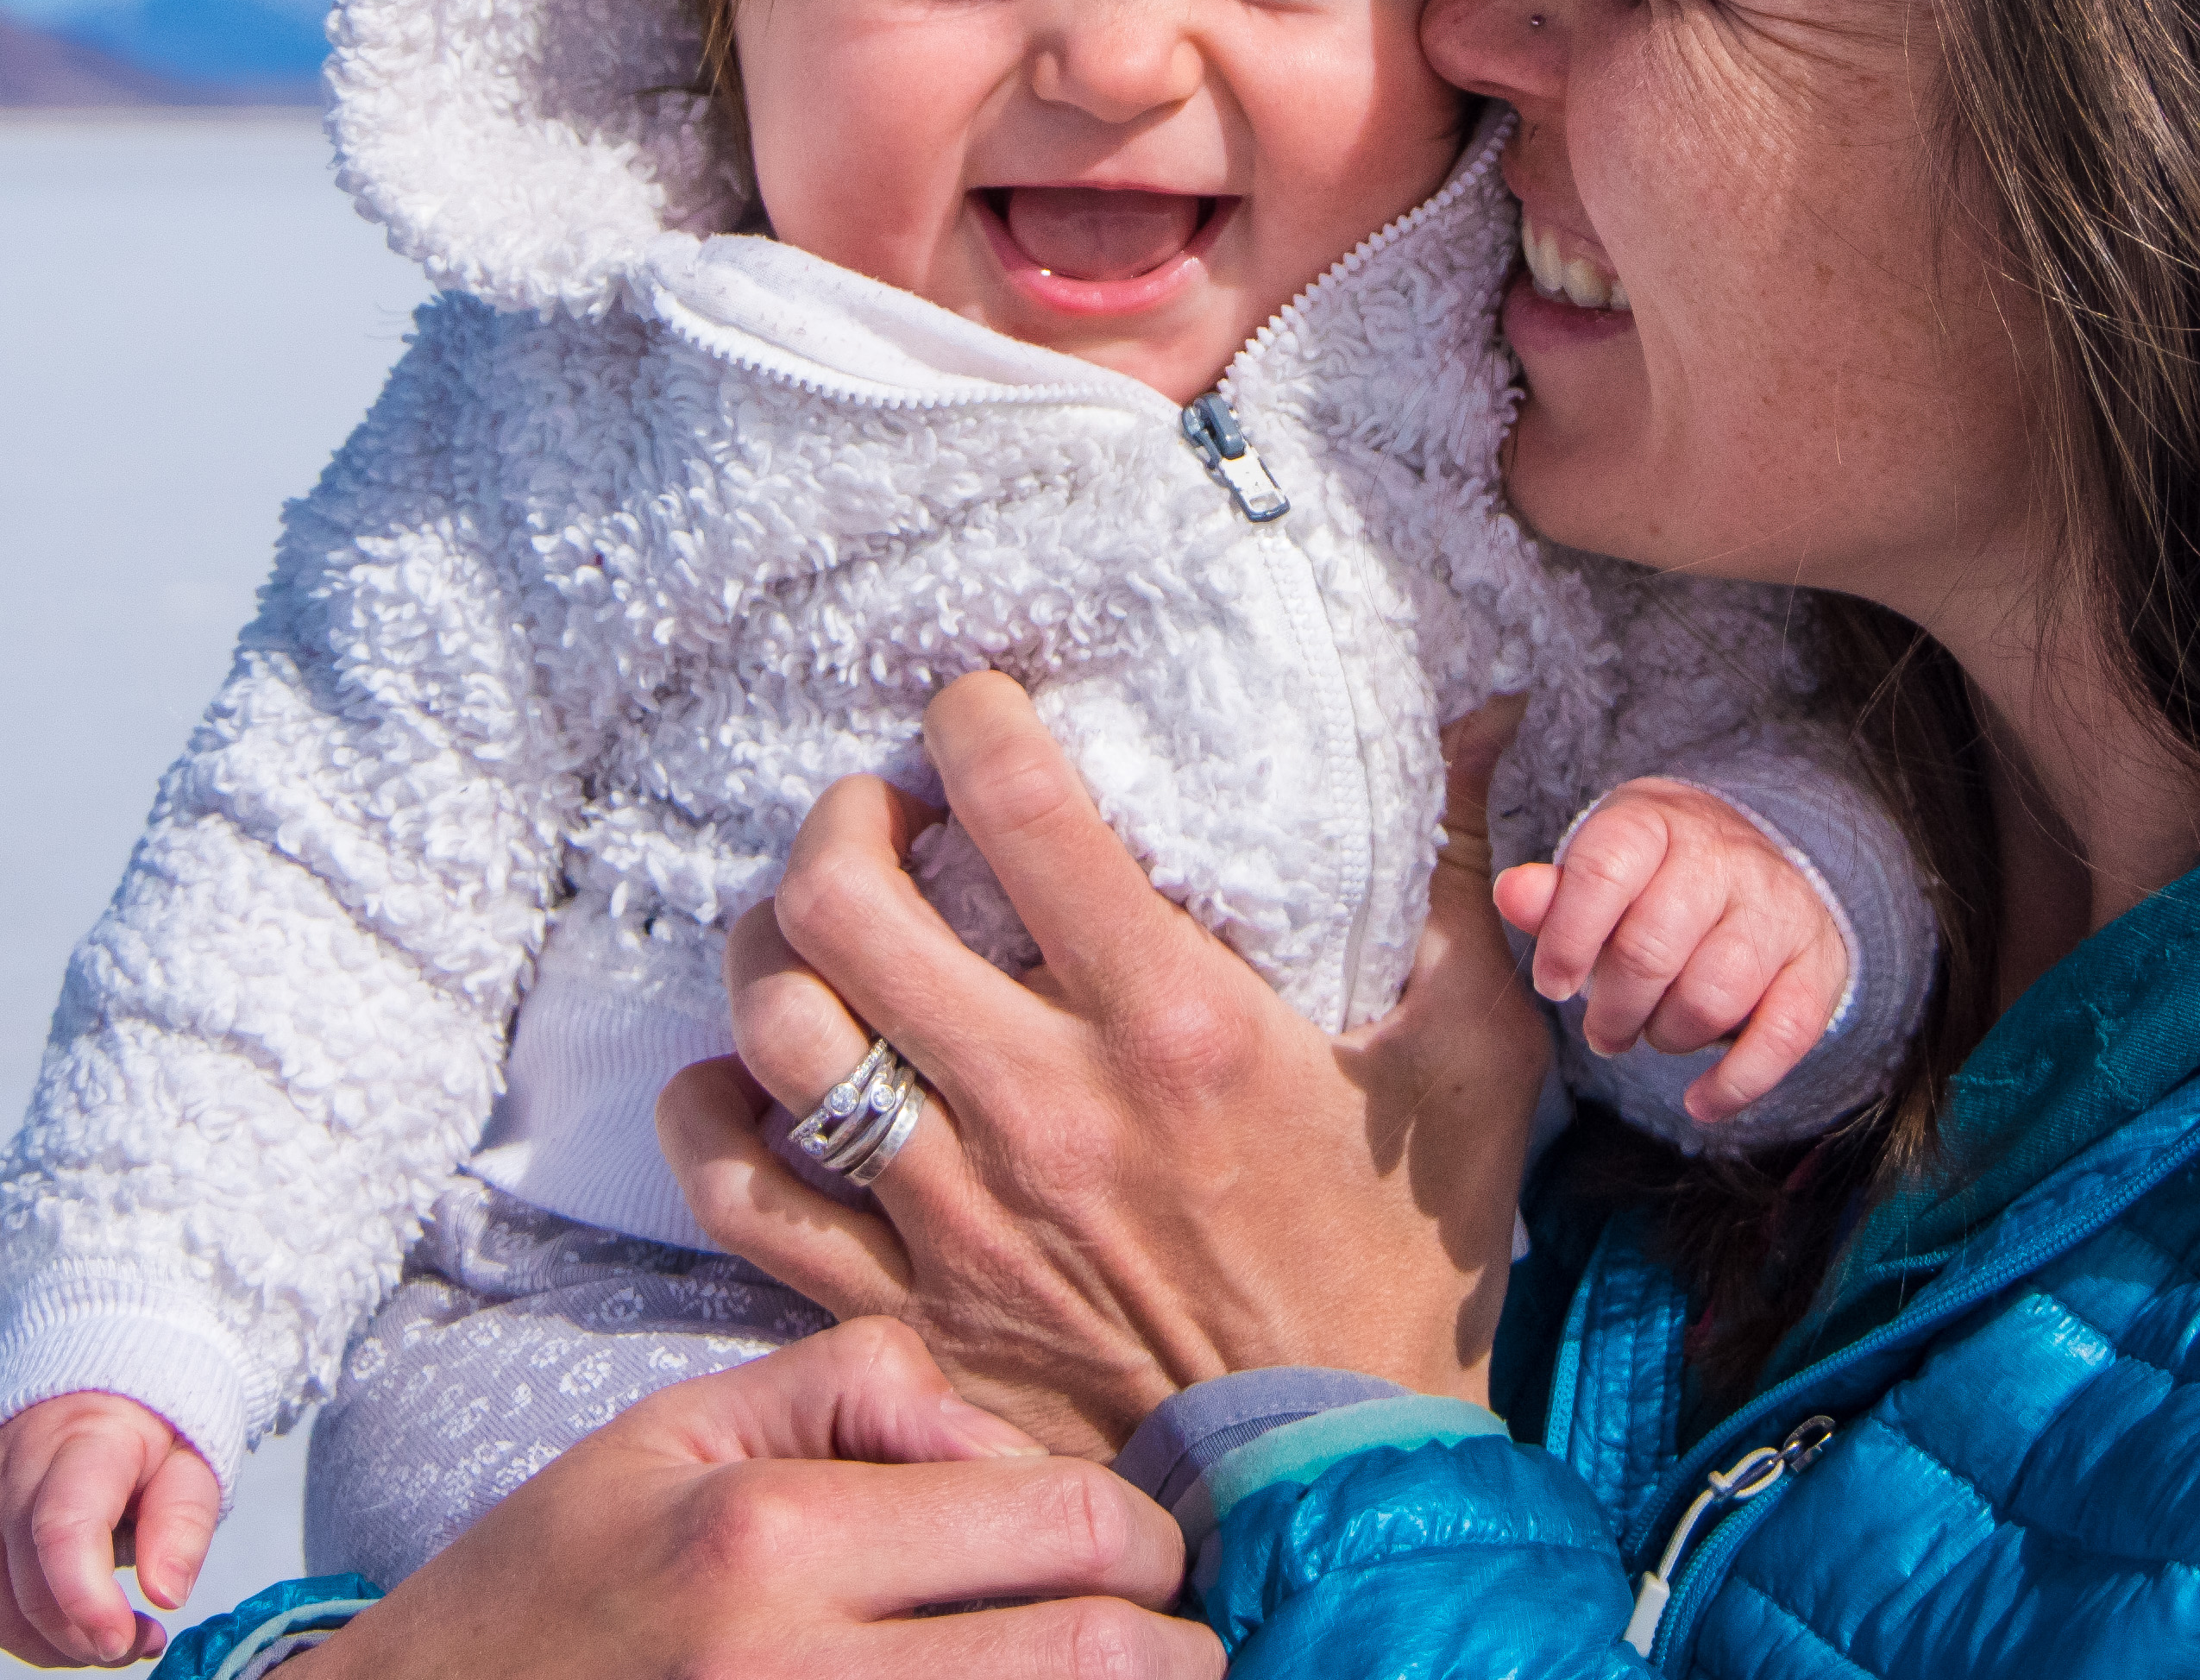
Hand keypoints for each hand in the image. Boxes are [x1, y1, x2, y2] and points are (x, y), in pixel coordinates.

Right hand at [0, 1389, 220, 1667]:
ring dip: (53, 1643)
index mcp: (82, 1439)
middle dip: (84, 1635)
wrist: (85, 1373)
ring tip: (109, 1638)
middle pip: (27, 1582)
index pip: (63, 1529)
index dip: (88, 1602)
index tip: (127, 1638)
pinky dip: (25, 1627)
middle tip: (139, 1640)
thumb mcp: (191, 1459)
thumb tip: (167, 1595)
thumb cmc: (146, 1425)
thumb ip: (183, 1523)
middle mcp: (12, 1465)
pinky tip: (71, 1621)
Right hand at [304, 1317, 1212, 1679]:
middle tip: (1156, 1639)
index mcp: (773, 1540)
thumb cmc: (546, 1596)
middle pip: (1103, 1660)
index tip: (1131, 1550)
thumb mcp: (671, 1435)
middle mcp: (796, 1673)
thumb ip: (857, 1390)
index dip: (1141, 1535)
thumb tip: (1009, 1437)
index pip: (1067, 1519)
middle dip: (1168, 1646)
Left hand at [659, 675, 1555, 1453]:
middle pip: (845, 902)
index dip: (972, 719)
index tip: (978, 710)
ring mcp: (958, 1217)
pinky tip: (745, 1080)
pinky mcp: (906, 1313)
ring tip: (817, 926)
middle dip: (845, 817)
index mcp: (1175, 1025)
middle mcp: (1044, 1110)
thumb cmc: (1404, 1269)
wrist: (1338, 1490)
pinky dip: (712, 1121)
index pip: (1019, 807)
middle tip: (886, 812)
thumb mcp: (1467, 1057)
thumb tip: (1488, 718)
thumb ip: (1461, 877)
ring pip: (778, 1031)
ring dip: (773, 946)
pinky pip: (740, 1196)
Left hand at [1494, 777, 1855, 1126]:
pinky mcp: (1816, 965)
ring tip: (1653, 1034)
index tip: (1552, 985)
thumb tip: (1512, 895)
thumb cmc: (1657, 882)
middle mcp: (1725, 858)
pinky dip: (1736, 1082)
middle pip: (1651, 948)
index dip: (1566, 939)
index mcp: (1658, 823)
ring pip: (1712, 996)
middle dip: (1612, 1010)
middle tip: (1602, 1032)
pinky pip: (1781, 1036)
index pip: (1603, 871)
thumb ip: (1555, 893)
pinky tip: (1700, 1101)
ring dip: (1667, 1037)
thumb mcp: (1603, 871)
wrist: (1763, 864)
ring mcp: (1778, 910)